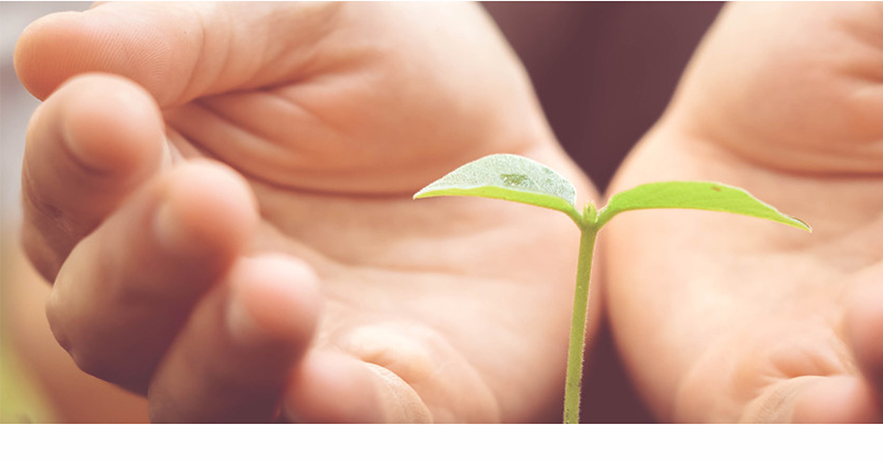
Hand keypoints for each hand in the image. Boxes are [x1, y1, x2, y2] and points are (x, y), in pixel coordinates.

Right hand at [17, 2, 595, 421]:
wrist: (514, 148)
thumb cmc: (392, 74)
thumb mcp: (305, 21)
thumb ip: (189, 40)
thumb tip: (48, 52)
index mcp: (148, 190)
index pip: (73, 197)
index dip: (77, 164)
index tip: (109, 113)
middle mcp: (191, 293)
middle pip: (112, 317)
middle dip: (147, 265)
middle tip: (210, 201)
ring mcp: (284, 358)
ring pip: (206, 396)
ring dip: (227, 353)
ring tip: (276, 291)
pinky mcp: (389, 399)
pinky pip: (348, 429)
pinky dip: (331, 416)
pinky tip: (328, 382)